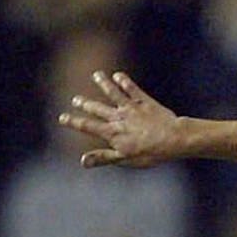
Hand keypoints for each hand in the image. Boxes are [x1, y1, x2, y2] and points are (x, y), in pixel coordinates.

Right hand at [56, 71, 184, 167]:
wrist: (174, 139)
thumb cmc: (151, 153)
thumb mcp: (125, 159)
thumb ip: (103, 157)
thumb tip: (82, 161)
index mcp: (112, 133)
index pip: (88, 126)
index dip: (74, 122)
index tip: (62, 117)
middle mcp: (118, 118)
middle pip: (98, 109)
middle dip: (85, 104)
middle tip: (75, 99)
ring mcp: (131, 108)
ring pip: (113, 93)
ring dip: (103, 84)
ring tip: (96, 75)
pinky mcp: (144, 102)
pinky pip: (132, 89)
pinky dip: (124, 81)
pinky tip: (118, 75)